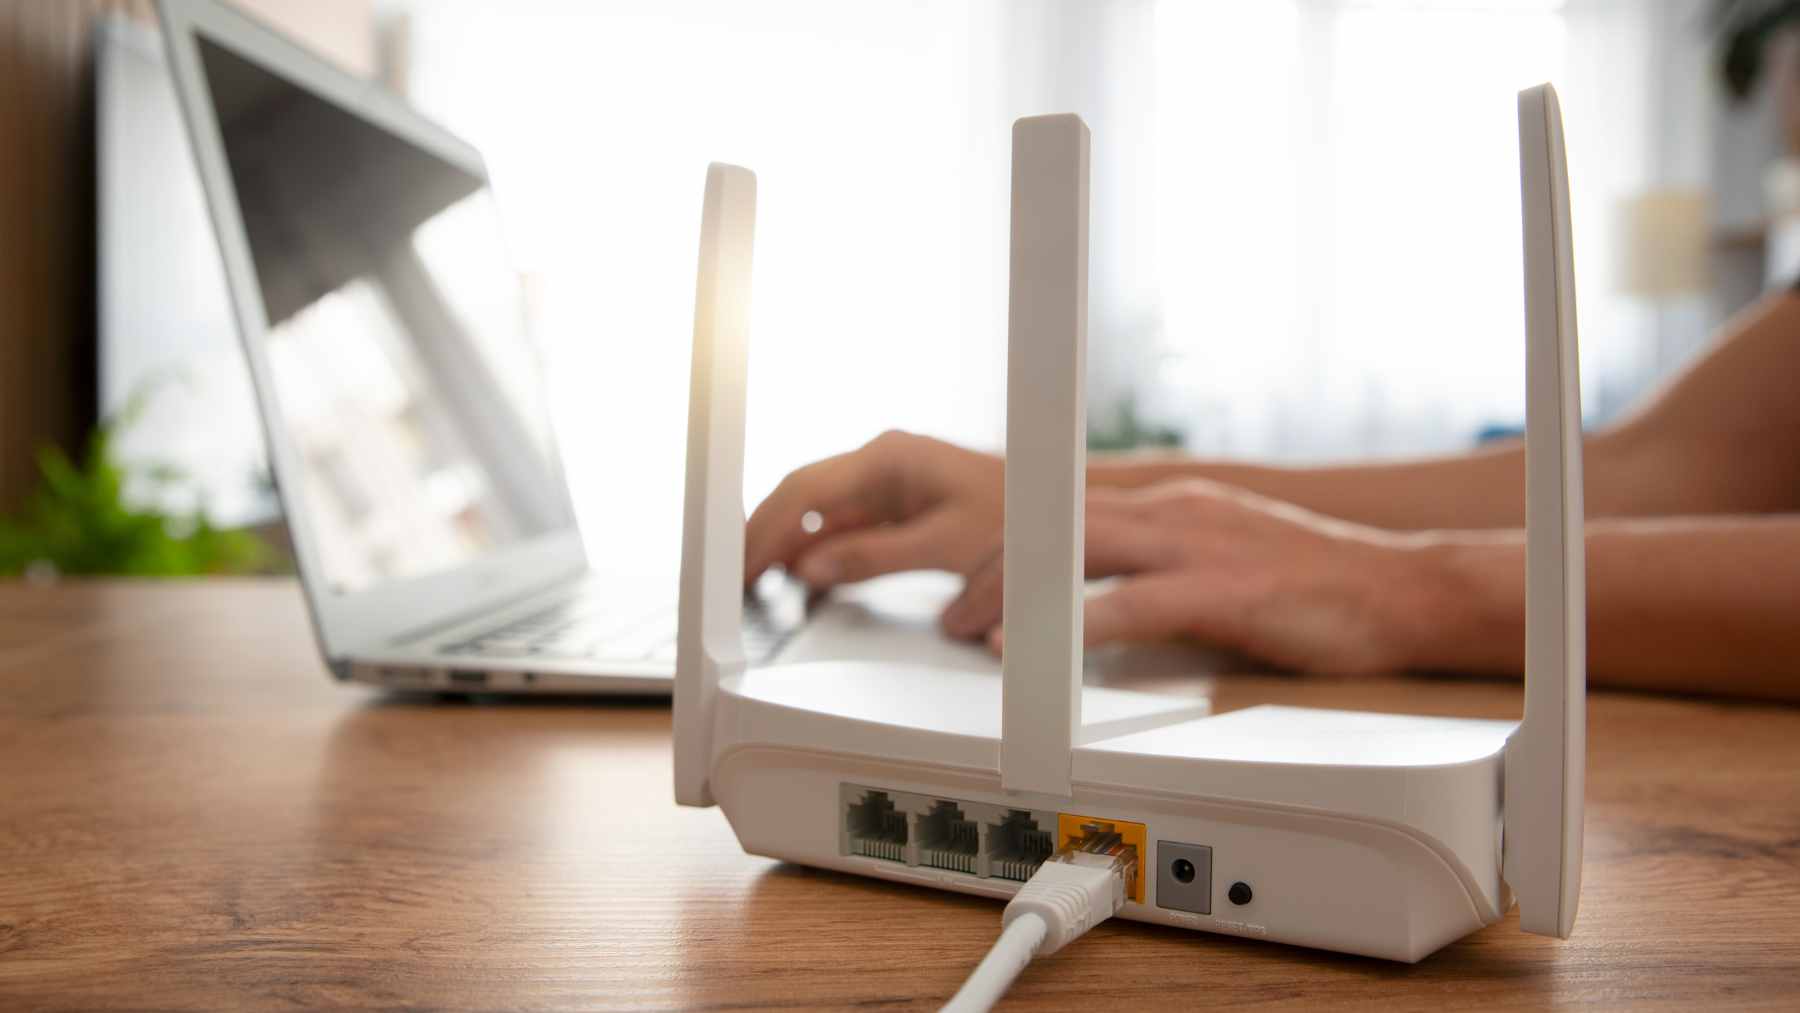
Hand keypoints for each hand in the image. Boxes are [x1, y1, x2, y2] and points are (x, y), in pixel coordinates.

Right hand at [745, 430, 1003, 589]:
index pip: (805, 490)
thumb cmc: (1016, 517)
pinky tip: (801, 577)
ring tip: (755, 582)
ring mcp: (886, 484)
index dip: (765, 529)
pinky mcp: (896, 506)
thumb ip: (873, 557)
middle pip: (801, 497)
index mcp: (888, 458)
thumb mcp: (944, 545)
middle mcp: (880, 464)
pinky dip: (818, 551)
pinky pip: (843, 527)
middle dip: (764, 535)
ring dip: (787, 544)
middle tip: (736, 578)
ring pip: (818, 513)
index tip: (742, 562)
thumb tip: (809, 569)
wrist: (1058, 511)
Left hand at [942, 479, 1446, 675]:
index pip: (1066, 513)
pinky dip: (1075, 625)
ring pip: (1080, 551)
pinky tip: (1040, 649)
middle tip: (952, 619)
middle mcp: (1177, 511)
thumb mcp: (1223, 557)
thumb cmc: (1317, 586)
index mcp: (1174, 503)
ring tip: (973, 633)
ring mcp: (1201, 545)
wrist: (1406, 590)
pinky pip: (1135, 601)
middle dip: (993, 572)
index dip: (1010, 546)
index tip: (972, 584)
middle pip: (1055, 526)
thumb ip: (1163, 567)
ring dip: (1016, 594)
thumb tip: (1101, 602)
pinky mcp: (1227, 590)